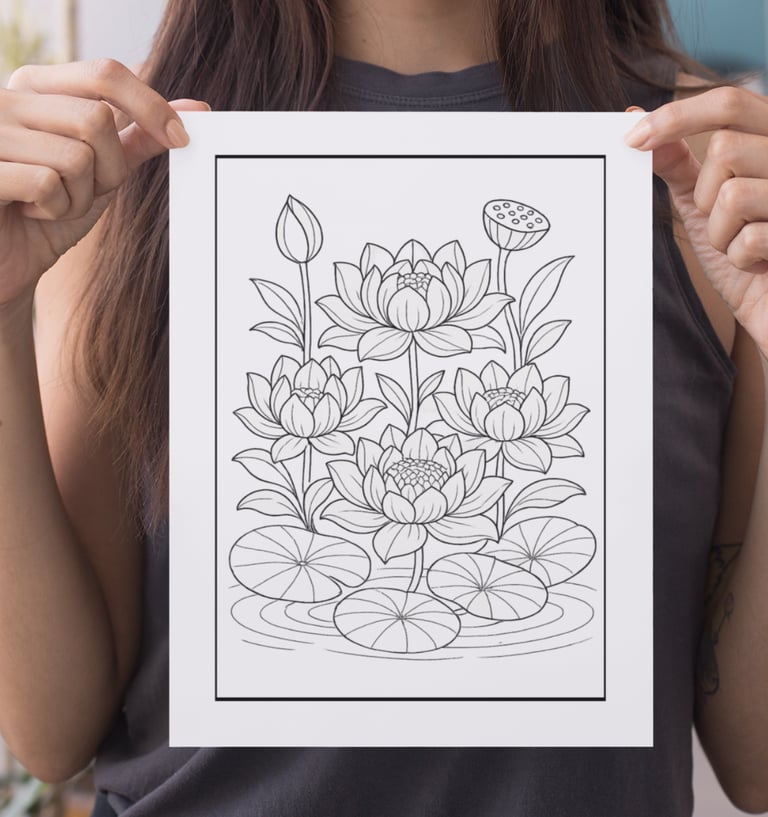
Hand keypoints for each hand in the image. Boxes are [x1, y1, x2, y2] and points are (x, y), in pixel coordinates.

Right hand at [0, 59, 208, 306]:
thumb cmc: (49, 213)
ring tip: (51, 204)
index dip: (150, 105)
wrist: (8, 260)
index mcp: (36, 88)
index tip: (181, 138)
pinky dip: (53, 210)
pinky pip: (46, 183)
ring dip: (79, 197)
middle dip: (109, 169)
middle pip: (97, 120)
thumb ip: (140, 137)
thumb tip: (195, 109)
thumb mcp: (103, 171)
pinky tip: (30, 213)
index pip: (104, 74)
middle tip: (83, 191)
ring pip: (76, 156)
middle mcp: (6, 98)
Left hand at [625, 86, 767, 356]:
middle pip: (727, 148)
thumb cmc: (745, 253)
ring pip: (732, 195)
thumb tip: (634, 118)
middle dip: (706, 194)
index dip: (678, 116)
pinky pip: (749, 238)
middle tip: (721, 221)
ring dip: (721, 232)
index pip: (731, 102)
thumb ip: (679, 162)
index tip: (632, 138)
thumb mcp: (706, 201)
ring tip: (742, 245)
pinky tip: (759, 264)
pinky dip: (741, 259)